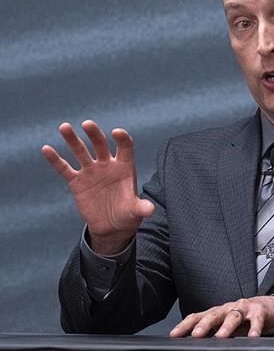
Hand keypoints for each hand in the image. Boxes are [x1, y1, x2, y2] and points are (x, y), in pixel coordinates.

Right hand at [41, 121, 153, 254]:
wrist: (111, 226)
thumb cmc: (127, 215)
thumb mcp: (136, 212)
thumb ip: (141, 208)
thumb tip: (150, 209)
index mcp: (125, 167)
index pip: (125, 147)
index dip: (122, 139)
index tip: (116, 133)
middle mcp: (107, 165)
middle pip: (100, 145)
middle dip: (94, 134)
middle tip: (87, 124)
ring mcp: (91, 172)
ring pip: (81, 152)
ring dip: (72, 140)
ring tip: (65, 127)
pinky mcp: (77, 181)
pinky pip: (64, 168)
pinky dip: (55, 159)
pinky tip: (47, 149)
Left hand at [169, 296, 273, 338]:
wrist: (269, 307)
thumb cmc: (244, 319)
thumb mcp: (226, 325)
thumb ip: (213, 334)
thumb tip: (194, 349)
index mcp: (217, 313)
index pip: (197, 317)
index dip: (185, 325)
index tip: (174, 335)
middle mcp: (228, 308)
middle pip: (213, 315)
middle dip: (204, 324)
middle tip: (196, 335)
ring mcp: (244, 308)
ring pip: (234, 316)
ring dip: (226, 326)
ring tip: (221, 336)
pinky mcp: (260, 311)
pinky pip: (256, 320)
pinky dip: (254, 328)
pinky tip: (252, 337)